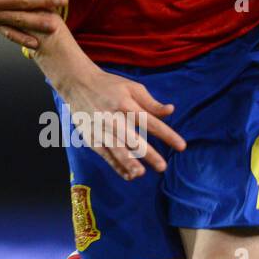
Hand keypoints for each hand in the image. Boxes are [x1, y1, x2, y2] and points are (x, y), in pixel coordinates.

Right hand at [61, 69, 185, 179]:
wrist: (77, 83)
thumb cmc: (109, 85)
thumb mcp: (132, 87)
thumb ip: (151, 102)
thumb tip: (171, 110)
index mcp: (127, 104)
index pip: (151, 122)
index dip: (167, 135)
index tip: (182, 146)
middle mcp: (114, 118)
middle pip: (133, 138)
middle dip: (148, 154)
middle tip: (162, 167)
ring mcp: (101, 129)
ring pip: (116, 149)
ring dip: (129, 162)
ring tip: (141, 173)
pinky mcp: (91, 137)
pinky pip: (105, 154)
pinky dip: (116, 165)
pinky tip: (128, 175)